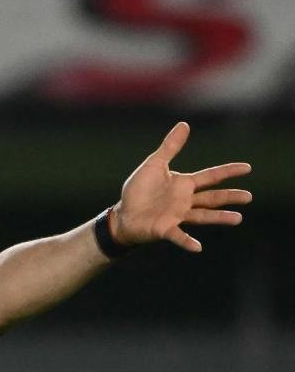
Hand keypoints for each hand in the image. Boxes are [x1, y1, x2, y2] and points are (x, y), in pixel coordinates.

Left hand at [111, 122, 251, 252]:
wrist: (123, 214)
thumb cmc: (138, 191)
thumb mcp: (154, 165)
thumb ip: (170, 147)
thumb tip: (184, 124)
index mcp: (184, 184)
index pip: (211, 176)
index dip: (228, 172)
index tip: (247, 168)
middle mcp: (185, 201)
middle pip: (212, 197)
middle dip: (230, 197)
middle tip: (249, 197)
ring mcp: (177, 216)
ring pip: (203, 216)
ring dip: (219, 217)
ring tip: (237, 219)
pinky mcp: (164, 229)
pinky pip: (178, 235)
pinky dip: (188, 241)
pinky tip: (198, 247)